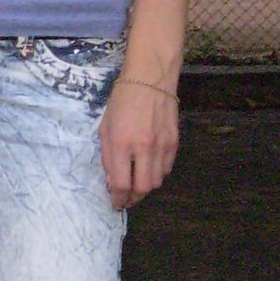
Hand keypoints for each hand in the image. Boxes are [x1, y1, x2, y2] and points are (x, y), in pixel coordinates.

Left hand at [99, 78, 178, 210]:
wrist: (150, 78)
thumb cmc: (122, 100)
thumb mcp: (105, 127)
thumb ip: (108, 157)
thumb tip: (113, 183)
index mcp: (122, 142)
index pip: (121, 184)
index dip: (118, 199)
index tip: (115, 202)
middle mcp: (144, 147)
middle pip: (143, 188)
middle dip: (133, 198)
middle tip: (127, 198)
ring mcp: (162, 145)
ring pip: (157, 181)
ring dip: (145, 186)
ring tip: (137, 182)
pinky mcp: (174, 141)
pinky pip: (167, 168)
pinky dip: (157, 173)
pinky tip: (149, 167)